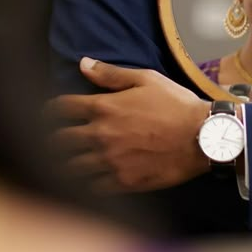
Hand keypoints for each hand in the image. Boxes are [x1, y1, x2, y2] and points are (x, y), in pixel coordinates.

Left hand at [45, 58, 209, 192]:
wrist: (203, 137)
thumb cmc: (176, 104)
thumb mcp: (146, 79)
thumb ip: (110, 74)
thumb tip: (82, 64)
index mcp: (104, 107)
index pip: (61, 108)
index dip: (50, 110)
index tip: (47, 114)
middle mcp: (101, 135)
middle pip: (60, 140)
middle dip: (53, 138)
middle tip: (52, 141)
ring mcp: (111, 161)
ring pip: (72, 167)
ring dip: (65, 164)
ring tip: (63, 163)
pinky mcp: (124, 182)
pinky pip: (92, 187)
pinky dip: (85, 185)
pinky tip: (86, 182)